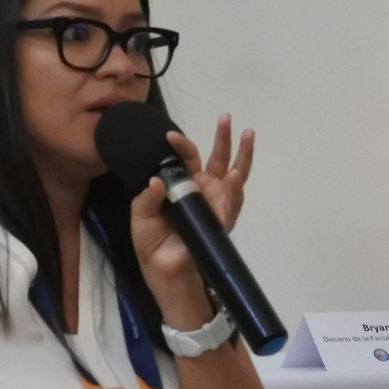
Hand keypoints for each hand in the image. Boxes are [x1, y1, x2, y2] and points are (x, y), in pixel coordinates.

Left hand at [129, 114, 253, 323]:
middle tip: (227, 118)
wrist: (164, 270)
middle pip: (217, 160)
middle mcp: (201, 190)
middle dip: (224, 139)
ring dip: (241, 155)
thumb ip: (147, 197)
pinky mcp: (221, 219)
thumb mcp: (140, 216)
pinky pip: (232, 201)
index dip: (180, 147)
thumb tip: (156, 180)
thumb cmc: (152, 242)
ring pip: (234, 175)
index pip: (184, 159)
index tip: (170, 136)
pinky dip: (234, 188)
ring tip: (247, 134)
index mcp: (181, 185)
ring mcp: (215, 203)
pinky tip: (235, 175)